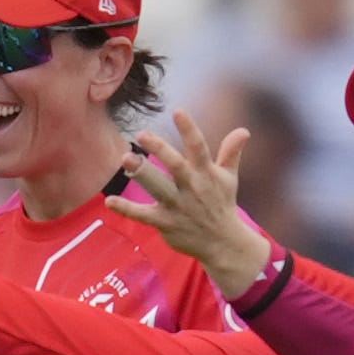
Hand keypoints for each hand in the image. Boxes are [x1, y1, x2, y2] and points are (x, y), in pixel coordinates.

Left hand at [112, 111, 274, 299]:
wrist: (223, 243)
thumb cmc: (222, 205)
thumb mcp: (229, 178)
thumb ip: (231, 153)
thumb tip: (244, 130)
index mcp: (206, 173)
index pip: (198, 147)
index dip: (189, 129)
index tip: (178, 111)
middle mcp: (192, 187)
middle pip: (175, 165)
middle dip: (160, 149)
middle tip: (142, 134)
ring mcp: (178, 206)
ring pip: (159, 188)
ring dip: (142, 173)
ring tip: (126, 158)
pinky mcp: (166, 223)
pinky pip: (143, 216)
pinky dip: (126, 209)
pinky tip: (110, 201)